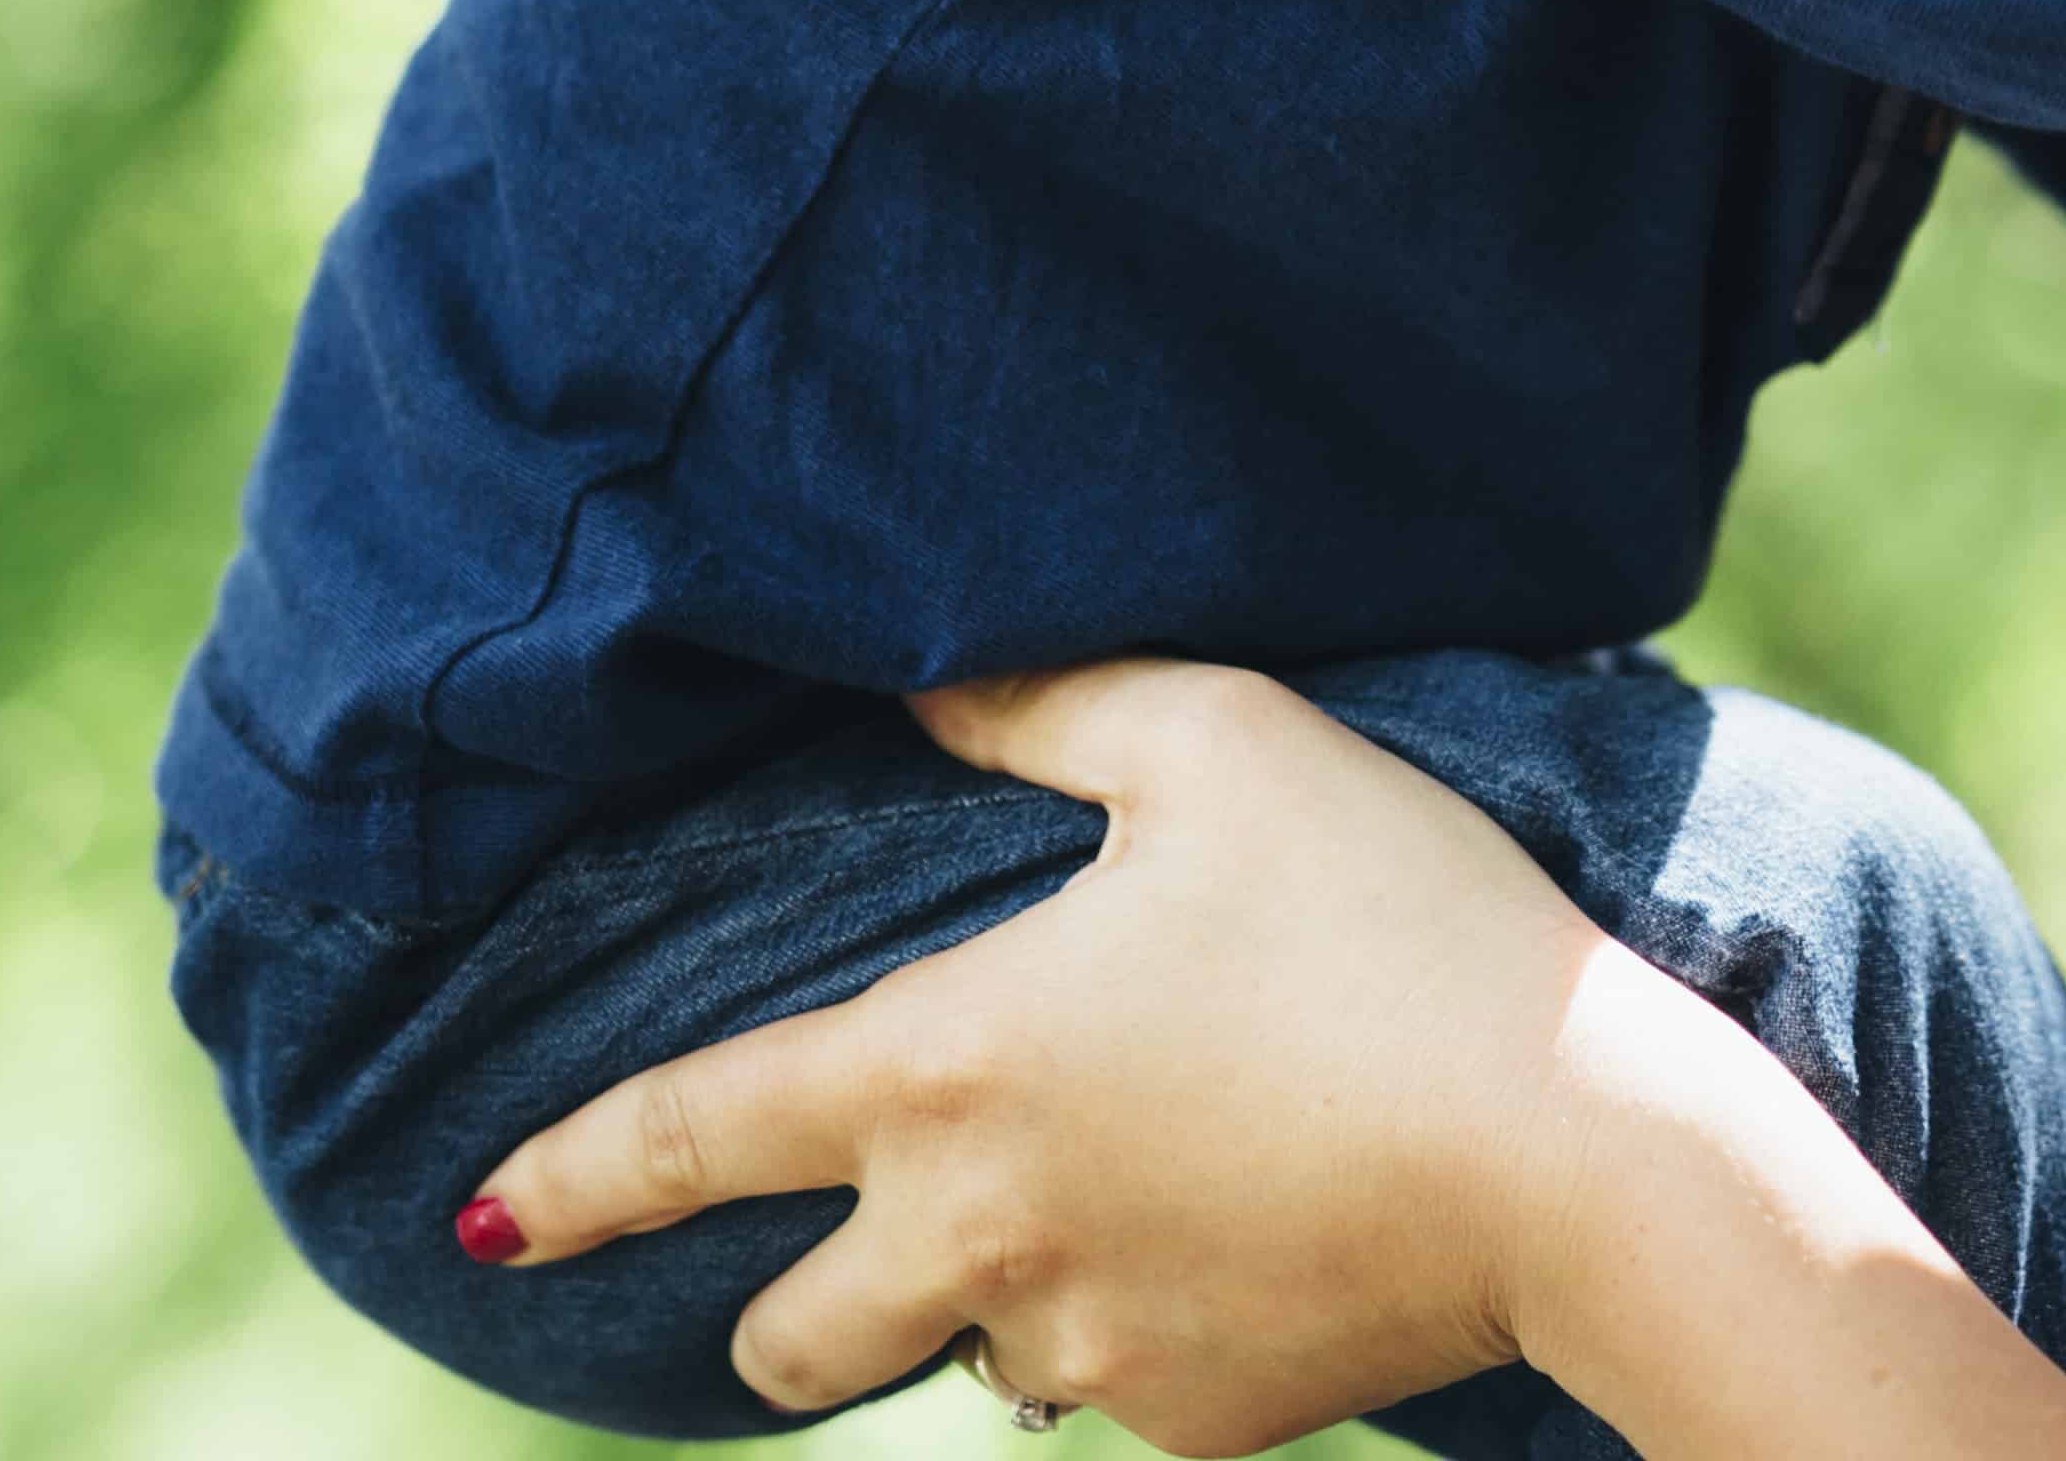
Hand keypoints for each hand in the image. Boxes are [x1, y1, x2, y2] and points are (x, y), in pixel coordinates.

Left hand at [466, 661, 1640, 1448]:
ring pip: (972, 1362)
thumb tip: (920, 679)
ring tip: (1130, 1192)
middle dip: (785, 1309)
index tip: (484, 1211)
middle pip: (789, 1340)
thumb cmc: (1397, 916)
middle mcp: (980, 1235)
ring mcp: (1089, 1348)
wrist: (1581, 1153)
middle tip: (861, 1236)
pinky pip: (1126, 1391)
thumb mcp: (1224, 742)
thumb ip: (1043, 703)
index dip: (575, 1173)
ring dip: (996, 1299)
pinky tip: (1254, 1233)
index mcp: (947, 1067)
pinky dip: (1152, 1327)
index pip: (696, 1133)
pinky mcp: (1201, 1424)